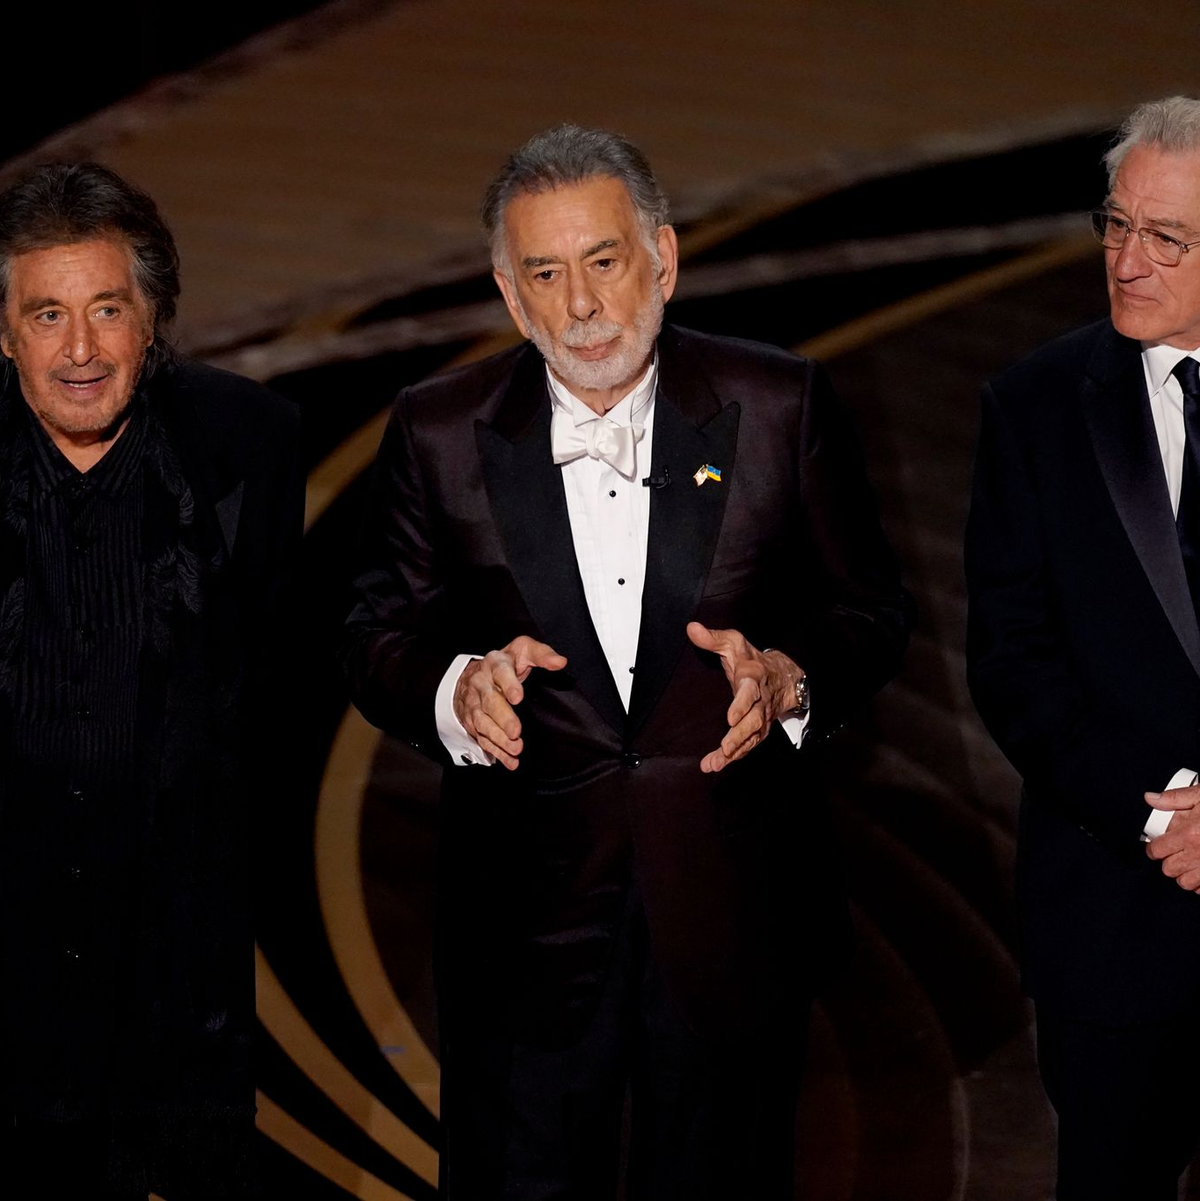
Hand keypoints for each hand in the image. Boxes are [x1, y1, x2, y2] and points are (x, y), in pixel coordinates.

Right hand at [453, 636, 566, 770]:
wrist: (470, 676)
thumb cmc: (504, 664)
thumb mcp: (522, 650)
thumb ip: (542, 654)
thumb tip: (560, 662)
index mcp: (495, 664)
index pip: (501, 672)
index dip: (509, 685)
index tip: (518, 697)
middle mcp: (481, 684)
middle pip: (491, 702)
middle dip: (503, 719)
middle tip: (516, 732)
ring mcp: (475, 704)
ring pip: (483, 723)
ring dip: (499, 739)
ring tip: (516, 749)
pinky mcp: (472, 722)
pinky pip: (482, 738)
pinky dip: (496, 752)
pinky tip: (510, 761)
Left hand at [687, 621, 801, 773]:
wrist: (782, 676)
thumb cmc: (751, 659)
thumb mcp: (734, 643)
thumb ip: (713, 638)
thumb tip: (692, 628)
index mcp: (753, 678)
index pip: (749, 692)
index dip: (741, 705)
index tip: (730, 718)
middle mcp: (760, 701)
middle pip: (753, 721)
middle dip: (739, 735)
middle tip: (725, 748)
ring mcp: (761, 717)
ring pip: (751, 737)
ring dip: (734, 751)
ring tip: (715, 763)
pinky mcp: (758, 729)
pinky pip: (748, 745)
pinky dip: (734, 756)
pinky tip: (717, 764)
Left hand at [1144, 784, 1199, 890]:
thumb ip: (1175, 798)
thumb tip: (1150, 798)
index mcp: (1190, 833)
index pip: (1158, 850)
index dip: (1154, 848)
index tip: (1156, 846)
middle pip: (1169, 869)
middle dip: (1168, 861)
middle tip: (1174, 853)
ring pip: (1185, 883)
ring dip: (1184, 874)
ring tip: (1188, 863)